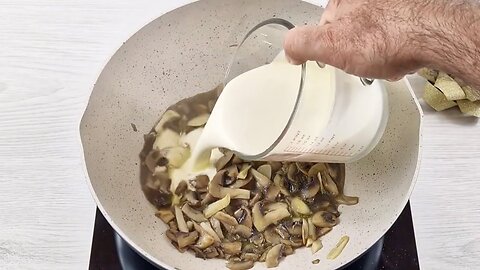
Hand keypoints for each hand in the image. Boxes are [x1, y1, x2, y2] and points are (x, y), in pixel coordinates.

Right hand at [283, 0, 429, 79]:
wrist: (432, 34)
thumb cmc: (386, 36)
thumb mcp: (329, 45)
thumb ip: (301, 43)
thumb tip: (289, 49)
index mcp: (342, 0)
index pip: (324, 26)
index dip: (328, 47)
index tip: (334, 59)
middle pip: (350, 30)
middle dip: (354, 49)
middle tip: (360, 61)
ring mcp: (389, 5)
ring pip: (373, 34)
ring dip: (375, 50)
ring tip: (382, 60)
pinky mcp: (409, 13)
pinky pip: (394, 35)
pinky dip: (394, 48)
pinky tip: (397, 57)